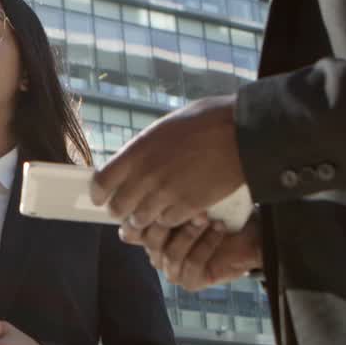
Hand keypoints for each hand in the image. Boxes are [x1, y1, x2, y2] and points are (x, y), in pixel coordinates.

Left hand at [90, 94, 244, 229]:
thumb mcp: (165, 127)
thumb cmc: (208, 121)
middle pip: (117, 209)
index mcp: (137, 151)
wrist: (244, 133)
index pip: (100, 183)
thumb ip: (144, 149)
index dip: (100, 193)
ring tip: (157, 208)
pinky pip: (167, 223)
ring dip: (146, 217)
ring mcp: (166, 194)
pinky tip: (178, 209)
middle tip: (132, 206)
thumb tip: (132, 161)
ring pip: (141, 220)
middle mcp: (146, 175)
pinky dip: (170, 220)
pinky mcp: (188, 207)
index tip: (104, 196)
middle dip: (122, 210)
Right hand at [120, 213, 263, 290]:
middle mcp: (157, 254)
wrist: (250, 232)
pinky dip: (205, 245)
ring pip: (169, 254)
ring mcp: (172, 270)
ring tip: (206, 218)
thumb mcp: (189, 200)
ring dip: (189, 234)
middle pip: (149, 242)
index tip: (159, 199)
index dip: (138, 219)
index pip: (129, 232)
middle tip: (191, 206)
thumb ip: (166, 200)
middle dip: (169, 222)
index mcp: (151, 235)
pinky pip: (190, 265)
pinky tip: (218, 229)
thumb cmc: (218, 212)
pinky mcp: (190, 281)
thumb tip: (147, 184)